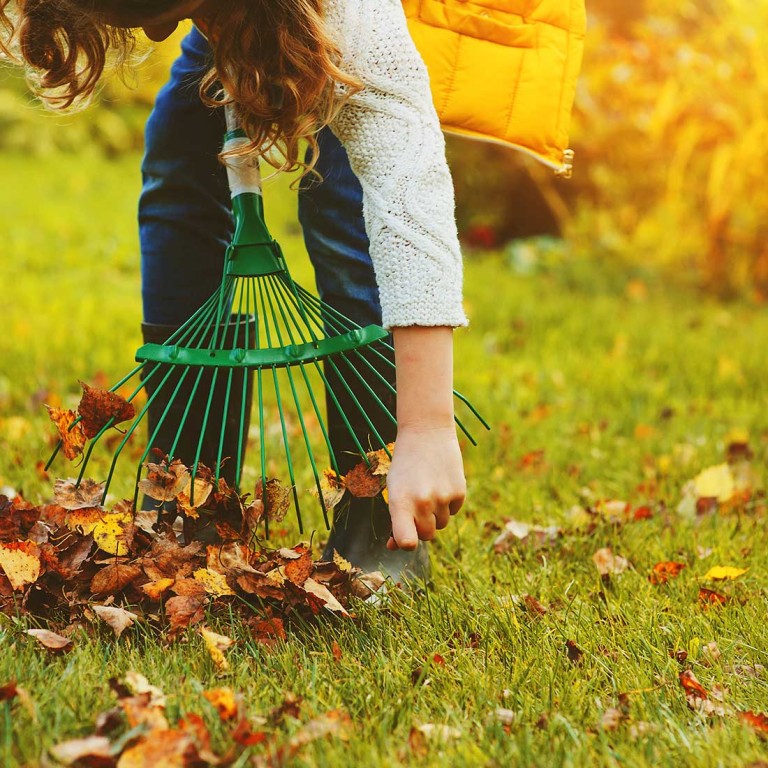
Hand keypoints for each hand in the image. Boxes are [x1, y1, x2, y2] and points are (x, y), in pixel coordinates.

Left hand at [385, 425, 465, 549]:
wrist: (427, 433)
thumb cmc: (405, 465)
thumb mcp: (394, 489)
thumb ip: (395, 518)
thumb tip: (393, 546)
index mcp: (400, 502)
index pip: (407, 540)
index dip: (405, 544)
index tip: (405, 540)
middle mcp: (422, 503)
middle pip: (426, 535)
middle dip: (422, 525)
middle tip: (417, 503)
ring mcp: (443, 498)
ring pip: (441, 524)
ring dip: (435, 513)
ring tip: (429, 487)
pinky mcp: (459, 492)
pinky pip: (454, 511)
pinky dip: (448, 502)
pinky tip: (441, 482)